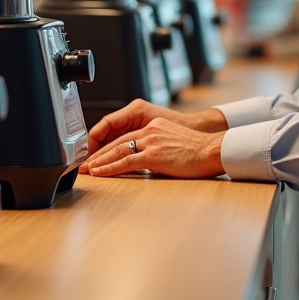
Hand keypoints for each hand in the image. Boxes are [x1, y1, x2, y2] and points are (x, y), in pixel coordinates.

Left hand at [83, 99, 227, 159]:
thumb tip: (152, 159)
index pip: (125, 136)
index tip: (98, 156)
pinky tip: (100, 173)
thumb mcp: (175, 142)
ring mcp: (151, 142)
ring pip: (118, 151)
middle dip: (99, 154)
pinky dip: (110, 168)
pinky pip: (126, 162)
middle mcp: (150, 131)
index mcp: (155, 126)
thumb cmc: (199, 151)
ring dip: (99, 161)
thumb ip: (160, 147)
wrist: (212, 150)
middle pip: (117, 142)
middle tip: (86, 163)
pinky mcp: (153, 155)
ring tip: (88, 170)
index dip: (108, 147)